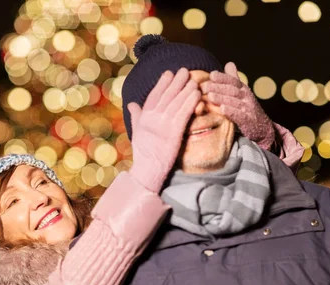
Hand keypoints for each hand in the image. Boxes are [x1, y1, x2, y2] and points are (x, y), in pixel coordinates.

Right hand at [127, 68, 200, 191]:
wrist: (148, 169)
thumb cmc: (143, 152)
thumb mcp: (136, 131)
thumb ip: (136, 115)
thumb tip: (131, 103)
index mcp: (144, 117)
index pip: (154, 95)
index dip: (162, 83)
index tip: (169, 73)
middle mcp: (153, 118)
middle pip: (167, 95)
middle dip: (176, 82)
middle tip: (184, 71)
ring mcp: (164, 124)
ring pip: (177, 102)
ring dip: (186, 89)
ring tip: (194, 80)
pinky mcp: (174, 132)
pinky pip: (184, 113)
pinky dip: (191, 102)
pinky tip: (197, 94)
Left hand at [200, 62, 274, 150]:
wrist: (262, 128)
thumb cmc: (247, 109)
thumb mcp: (242, 93)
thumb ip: (234, 80)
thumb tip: (229, 63)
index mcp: (243, 90)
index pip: (233, 81)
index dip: (222, 77)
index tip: (211, 75)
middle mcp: (247, 97)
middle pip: (232, 90)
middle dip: (219, 87)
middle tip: (205, 86)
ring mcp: (248, 109)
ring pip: (235, 102)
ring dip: (222, 98)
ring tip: (210, 96)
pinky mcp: (249, 121)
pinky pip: (240, 116)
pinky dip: (232, 112)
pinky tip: (223, 109)